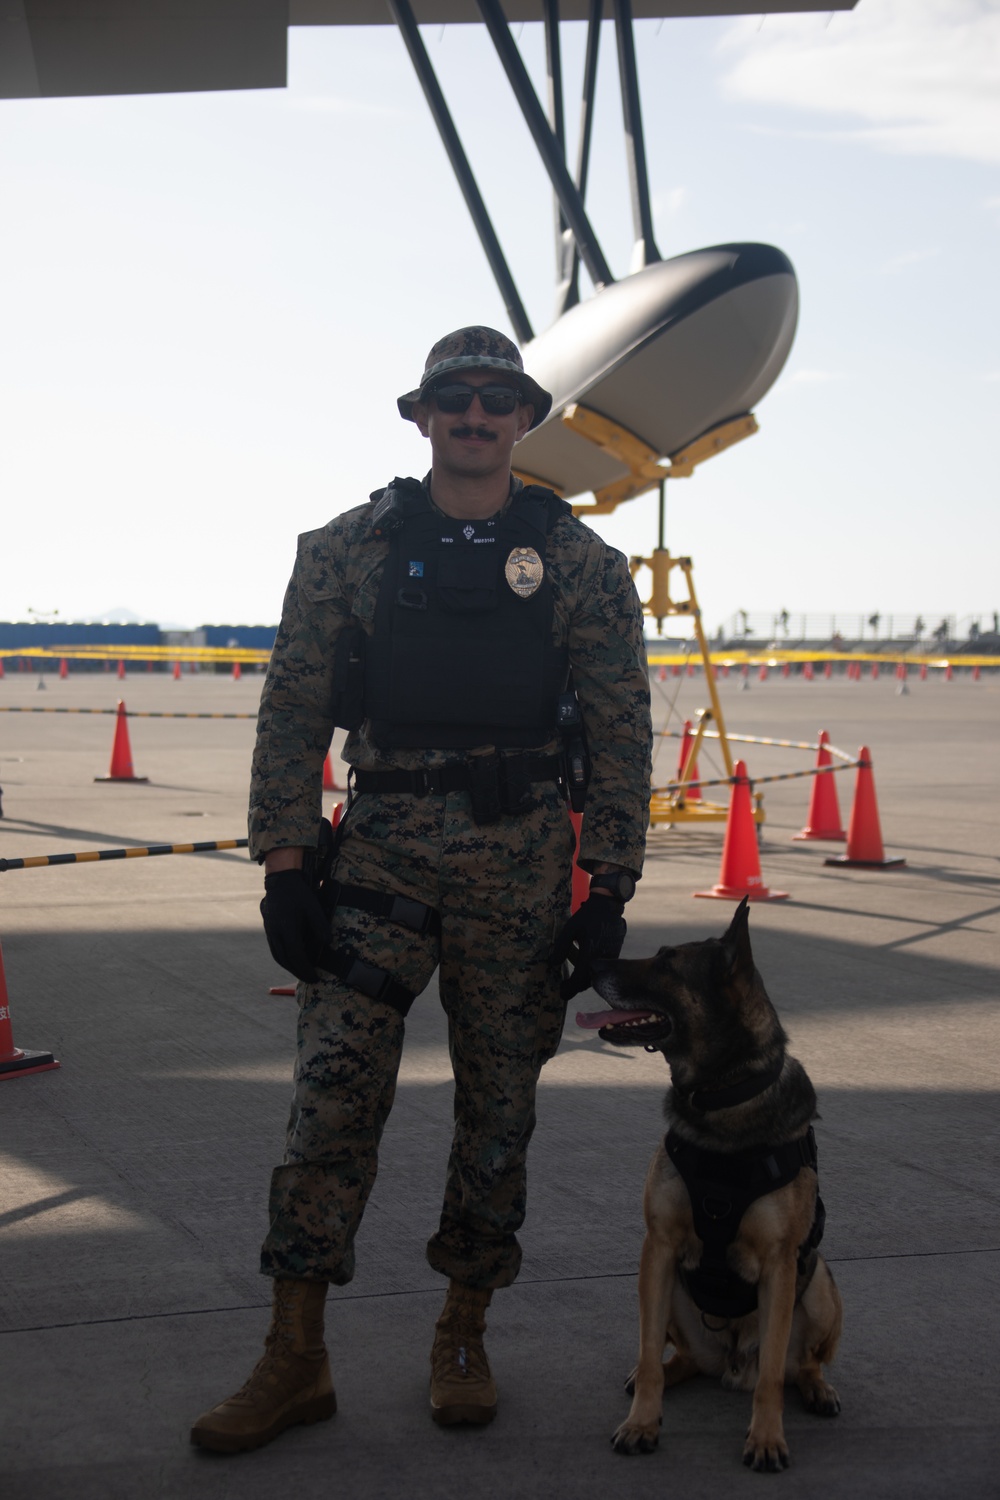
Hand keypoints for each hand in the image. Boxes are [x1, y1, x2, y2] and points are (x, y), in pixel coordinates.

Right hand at [260, 868, 329, 982]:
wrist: (280, 881)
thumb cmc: (298, 893)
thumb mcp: (313, 907)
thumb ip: (320, 925)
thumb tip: (327, 943)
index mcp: (286, 928)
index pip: (296, 956)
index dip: (306, 969)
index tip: (315, 977)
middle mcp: (275, 933)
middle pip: (285, 960)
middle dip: (298, 972)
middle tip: (310, 979)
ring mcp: (270, 932)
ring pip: (278, 957)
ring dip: (290, 967)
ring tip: (302, 973)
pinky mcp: (269, 930)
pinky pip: (275, 950)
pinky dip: (284, 959)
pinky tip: (293, 960)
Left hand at [553, 893, 626, 1000]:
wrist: (608, 906)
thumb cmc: (587, 916)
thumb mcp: (570, 928)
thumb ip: (561, 946)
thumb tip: (554, 963)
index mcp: (590, 951)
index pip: (579, 978)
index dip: (570, 988)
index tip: (562, 992)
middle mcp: (602, 957)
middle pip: (588, 981)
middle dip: (576, 986)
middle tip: (564, 987)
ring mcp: (610, 957)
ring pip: (596, 975)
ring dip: (584, 978)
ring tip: (572, 975)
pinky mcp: (615, 954)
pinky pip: (603, 968)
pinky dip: (592, 970)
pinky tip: (584, 963)